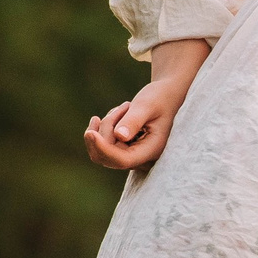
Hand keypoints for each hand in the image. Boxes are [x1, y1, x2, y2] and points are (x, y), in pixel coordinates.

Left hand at [85, 38, 210, 172]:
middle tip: (124, 106)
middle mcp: (144, 159)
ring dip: (107, 125)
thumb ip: (133, 121)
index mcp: (153, 150)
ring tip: (127, 108)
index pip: (122, 160)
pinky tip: (120, 114)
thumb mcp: (147, 105)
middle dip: (107, 128)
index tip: (89, 133)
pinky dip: (105, 127)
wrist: (168, 97)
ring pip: (103, 148)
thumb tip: (119, 137)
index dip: (103, 149)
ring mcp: (134, 157)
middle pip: (108, 154)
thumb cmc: (160, 98)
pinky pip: (103, 144)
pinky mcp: (125, 152)